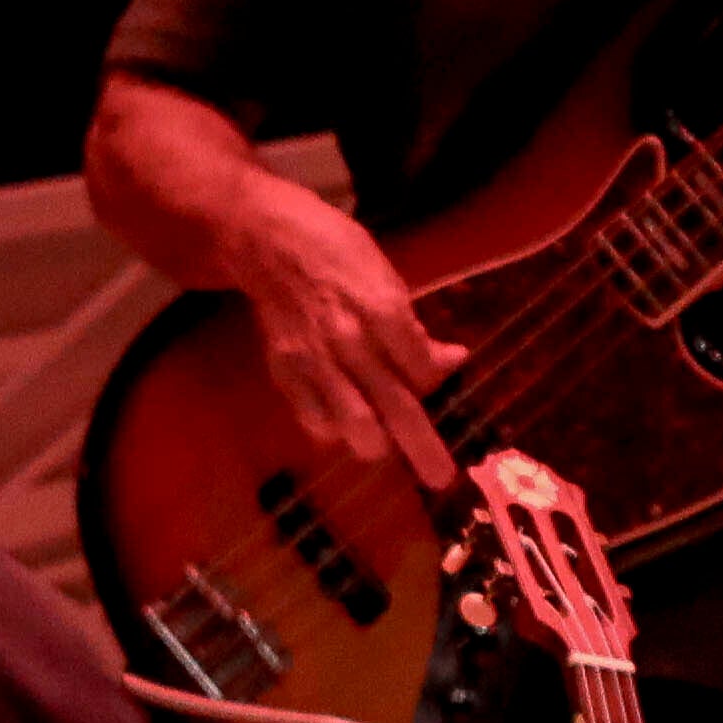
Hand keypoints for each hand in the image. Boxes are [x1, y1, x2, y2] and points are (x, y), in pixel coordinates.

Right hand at [226, 177, 455, 490]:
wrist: (268, 244)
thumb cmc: (338, 252)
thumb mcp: (388, 277)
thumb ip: (415, 328)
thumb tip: (453, 360)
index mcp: (383, 311)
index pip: (423, 372)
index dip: (434, 381)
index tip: (433, 375)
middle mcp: (351, 342)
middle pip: (396, 408)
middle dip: (422, 448)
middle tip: (442, 478)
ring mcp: (315, 361)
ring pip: (354, 424)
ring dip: (375, 444)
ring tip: (386, 446)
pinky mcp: (285, 371)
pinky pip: (314, 419)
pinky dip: (333, 430)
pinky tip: (345, 424)